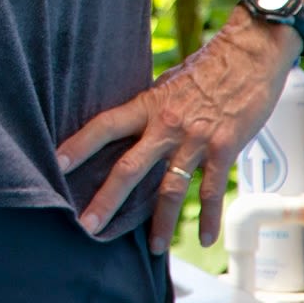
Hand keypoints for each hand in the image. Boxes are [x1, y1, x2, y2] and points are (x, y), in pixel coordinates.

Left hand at [56, 14, 301, 252]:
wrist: (250, 54)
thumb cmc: (207, 70)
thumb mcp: (167, 85)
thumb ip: (148, 110)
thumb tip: (127, 129)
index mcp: (146, 105)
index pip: (103, 126)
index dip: (78, 145)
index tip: (54, 165)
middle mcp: (165, 124)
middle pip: (128, 166)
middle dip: (107, 199)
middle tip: (86, 225)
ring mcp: (195, 138)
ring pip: (170, 188)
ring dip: (160, 221)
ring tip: (154, 247)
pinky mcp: (225, 148)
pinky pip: (212, 189)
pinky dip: (209, 217)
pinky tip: (205, 239)